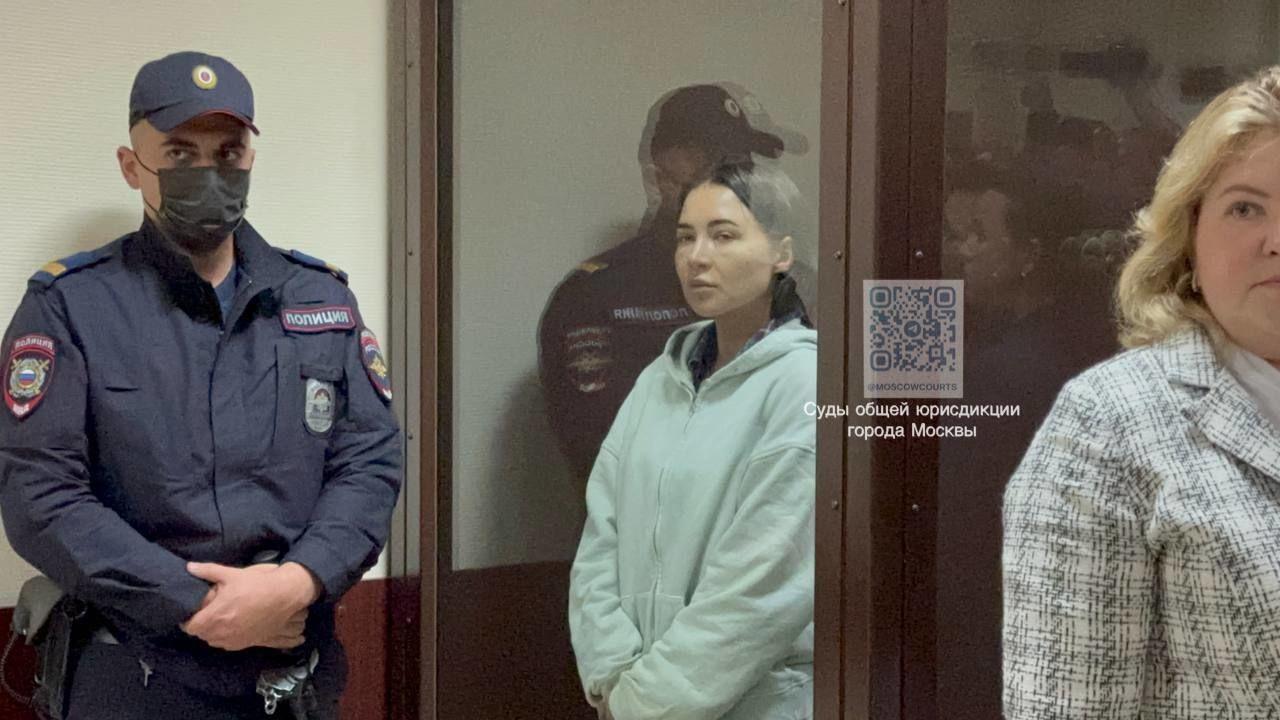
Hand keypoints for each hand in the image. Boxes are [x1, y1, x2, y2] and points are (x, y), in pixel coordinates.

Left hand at [180, 561, 319, 650]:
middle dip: (201, 626)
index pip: (191, 627)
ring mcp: (237, 640)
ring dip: (213, 633)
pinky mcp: (249, 643)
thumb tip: (190, 567)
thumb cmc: (257, 584)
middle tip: (205, 614)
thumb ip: (208, 571)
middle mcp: (224, 632)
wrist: (285, 595)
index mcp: (216, 616)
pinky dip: (226, 637)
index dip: (187, 621)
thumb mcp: (232, 574)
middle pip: (201, 635)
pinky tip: (232, 626)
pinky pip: (229, 645)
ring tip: (218, 620)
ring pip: (214, 641)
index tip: (190, 613)